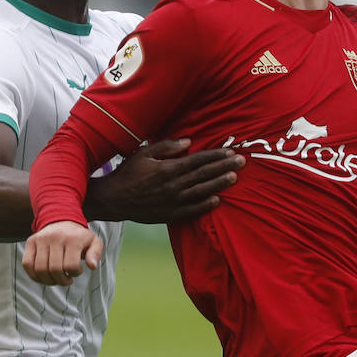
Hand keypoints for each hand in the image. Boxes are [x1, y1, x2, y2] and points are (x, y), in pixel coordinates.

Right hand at [23, 221, 102, 285]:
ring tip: (56, 279)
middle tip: (66, 280)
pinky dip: (34, 275)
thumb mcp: (94, 242)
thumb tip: (92, 266)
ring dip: (48, 280)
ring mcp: (41, 239)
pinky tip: (44, 277)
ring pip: (40, 269)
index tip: (77, 272)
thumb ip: (96, 254)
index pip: (71, 266)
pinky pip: (27, 264)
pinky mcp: (31, 242)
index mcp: (73, 238)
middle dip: (61, 280)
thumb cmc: (79, 237)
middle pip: (54, 269)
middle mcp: (55, 237)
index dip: (74, 274)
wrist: (62, 221)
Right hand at [87, 139, 243, 223]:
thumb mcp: (144, 154)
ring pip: (201, 191)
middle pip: (204, 175)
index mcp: (167, 168)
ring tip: (234, 178)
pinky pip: (192, 210)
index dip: (215, 156)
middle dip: (224, 167)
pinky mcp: (170, 214)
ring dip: (219, 184)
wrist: (114, 199)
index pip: (197, 160)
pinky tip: (217, 200)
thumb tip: (189, 142)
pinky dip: (205, 205)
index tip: (229, 151)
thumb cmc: (128, 173)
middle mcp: (173, 185)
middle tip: (241, 161)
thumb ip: (166, 147)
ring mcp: (172, 201)